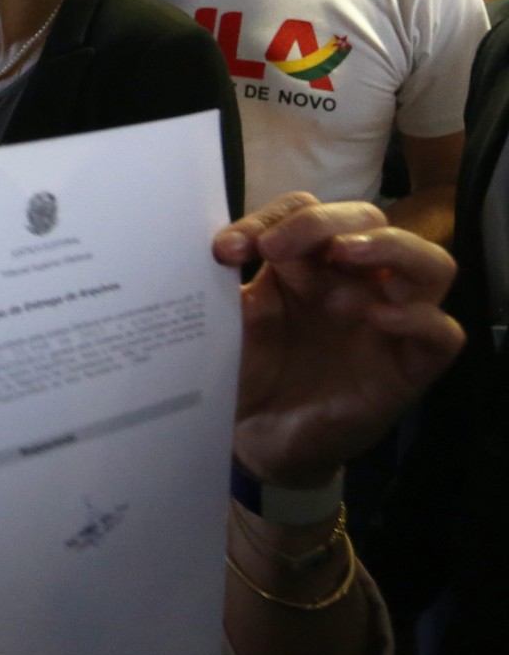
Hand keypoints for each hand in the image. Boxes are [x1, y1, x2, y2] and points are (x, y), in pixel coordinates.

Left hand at [213, 193, 463, 486]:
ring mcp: (388, 324)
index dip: (271, 218)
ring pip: (429, 265)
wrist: (255, 442)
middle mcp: (354, 285)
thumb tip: (212, 247)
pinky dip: (419, 318)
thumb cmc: (248, 374)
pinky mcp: (407, 369)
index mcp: (308, 265)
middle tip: (274, 247)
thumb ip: (225, 285)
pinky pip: (442, 334)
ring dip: (390, 246)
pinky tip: (379, 316)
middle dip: (322, 222)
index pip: (307, 212)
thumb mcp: (231, 323)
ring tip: (345, 253)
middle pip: (368, 222)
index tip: (224, 250)